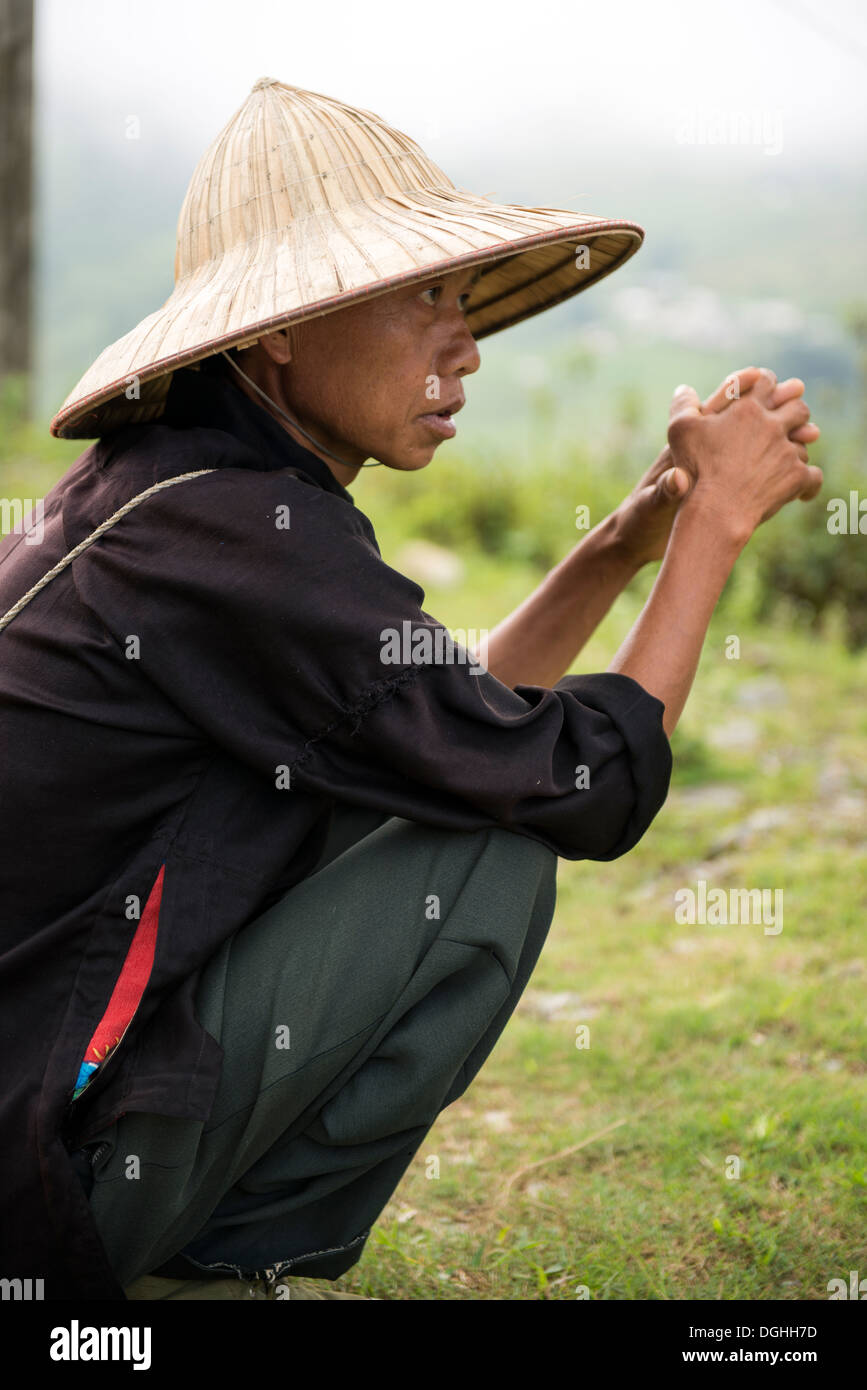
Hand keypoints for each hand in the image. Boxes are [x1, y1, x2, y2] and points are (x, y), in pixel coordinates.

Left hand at [610, 367, 820, 565]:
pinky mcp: (728, 492)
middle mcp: (706, 453)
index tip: (762, 377)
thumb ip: (664, 490)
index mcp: (685, 446)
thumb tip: (677, 480)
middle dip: (773, 410)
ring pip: (759, 445)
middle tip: (800, 402)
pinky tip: (802, 476)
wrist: (639, 540)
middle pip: (745, 420)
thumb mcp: (649, 505)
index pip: (713, 407)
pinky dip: (781, 472)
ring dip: (784, 439)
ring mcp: (720, 471)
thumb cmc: (639, 519)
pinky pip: (760, 474)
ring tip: (811, 437)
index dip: (737, 389)